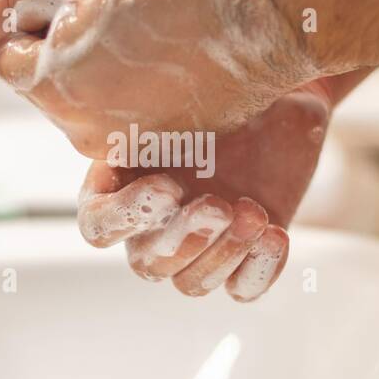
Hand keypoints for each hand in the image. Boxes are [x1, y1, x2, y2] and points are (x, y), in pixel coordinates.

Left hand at [0, 0, 316, 157]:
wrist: (259, 22)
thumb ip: (6, 1)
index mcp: (47, 80)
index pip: (8, 55)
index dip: (41, 21)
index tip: (90, 8)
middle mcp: (75, 127)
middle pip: (43, 84)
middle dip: (68, 52)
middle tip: (124, 23)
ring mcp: (117, 145)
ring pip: (81, 104)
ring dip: (100, 74)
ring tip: (151, 45)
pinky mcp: (153, 152)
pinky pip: (121, 124)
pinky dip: (134, 99)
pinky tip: (168, 71)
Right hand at [74, 84, 329, 301]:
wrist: (279, 99)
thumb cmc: (220, 89)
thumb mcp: (184, 95)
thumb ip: (150, 114)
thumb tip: (122, 104)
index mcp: (119, 188)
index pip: (99, 226)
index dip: (127, 217)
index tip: (168, 187)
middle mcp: (151, 227)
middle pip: (149, 264)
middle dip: (186, 238)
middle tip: (220, 205)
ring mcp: (198, 247)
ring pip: (192, 283)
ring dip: (225, 254)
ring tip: (255, 214)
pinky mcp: (242, 258)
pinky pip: (241, 289)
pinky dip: (259, 270)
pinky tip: (276, 235)